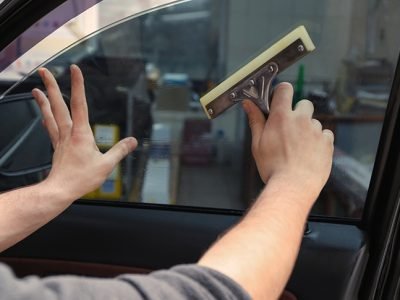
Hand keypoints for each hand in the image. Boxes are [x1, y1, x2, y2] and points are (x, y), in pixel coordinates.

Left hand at [32, 65, 136, 201]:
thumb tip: (133, 141)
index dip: (78, 85)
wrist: (60, 190)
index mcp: (81, 134)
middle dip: (52, 86)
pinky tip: (44, 115)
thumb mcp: (107, 165)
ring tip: (37, 88)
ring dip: (44, 100)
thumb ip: (120, 151)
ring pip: (50, 115)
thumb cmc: (81, 179)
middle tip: (45, 71)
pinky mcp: (57, 147)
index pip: (80, 104)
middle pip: (58, 105)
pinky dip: (46, 117)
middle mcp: (68, 133)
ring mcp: (60, 139)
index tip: (75, 69)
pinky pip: (50, 128)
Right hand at [243, 82, 333, 199]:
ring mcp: (316, 130)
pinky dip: (318, 140)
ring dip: (307, 129)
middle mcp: (301, 120)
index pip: (285, 89)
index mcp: (281, 117)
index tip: (279, 101)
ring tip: (298, 148)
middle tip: (289, 129)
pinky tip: (309, 153)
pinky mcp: (327, 142)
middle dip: (298, 112)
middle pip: (304, 103)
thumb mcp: (257, 144)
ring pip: (313, 122)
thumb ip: (255, 120)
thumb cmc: (273, 167)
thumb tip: (248, 104)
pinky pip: (325, 134)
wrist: (293, 186)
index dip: (282, 93)